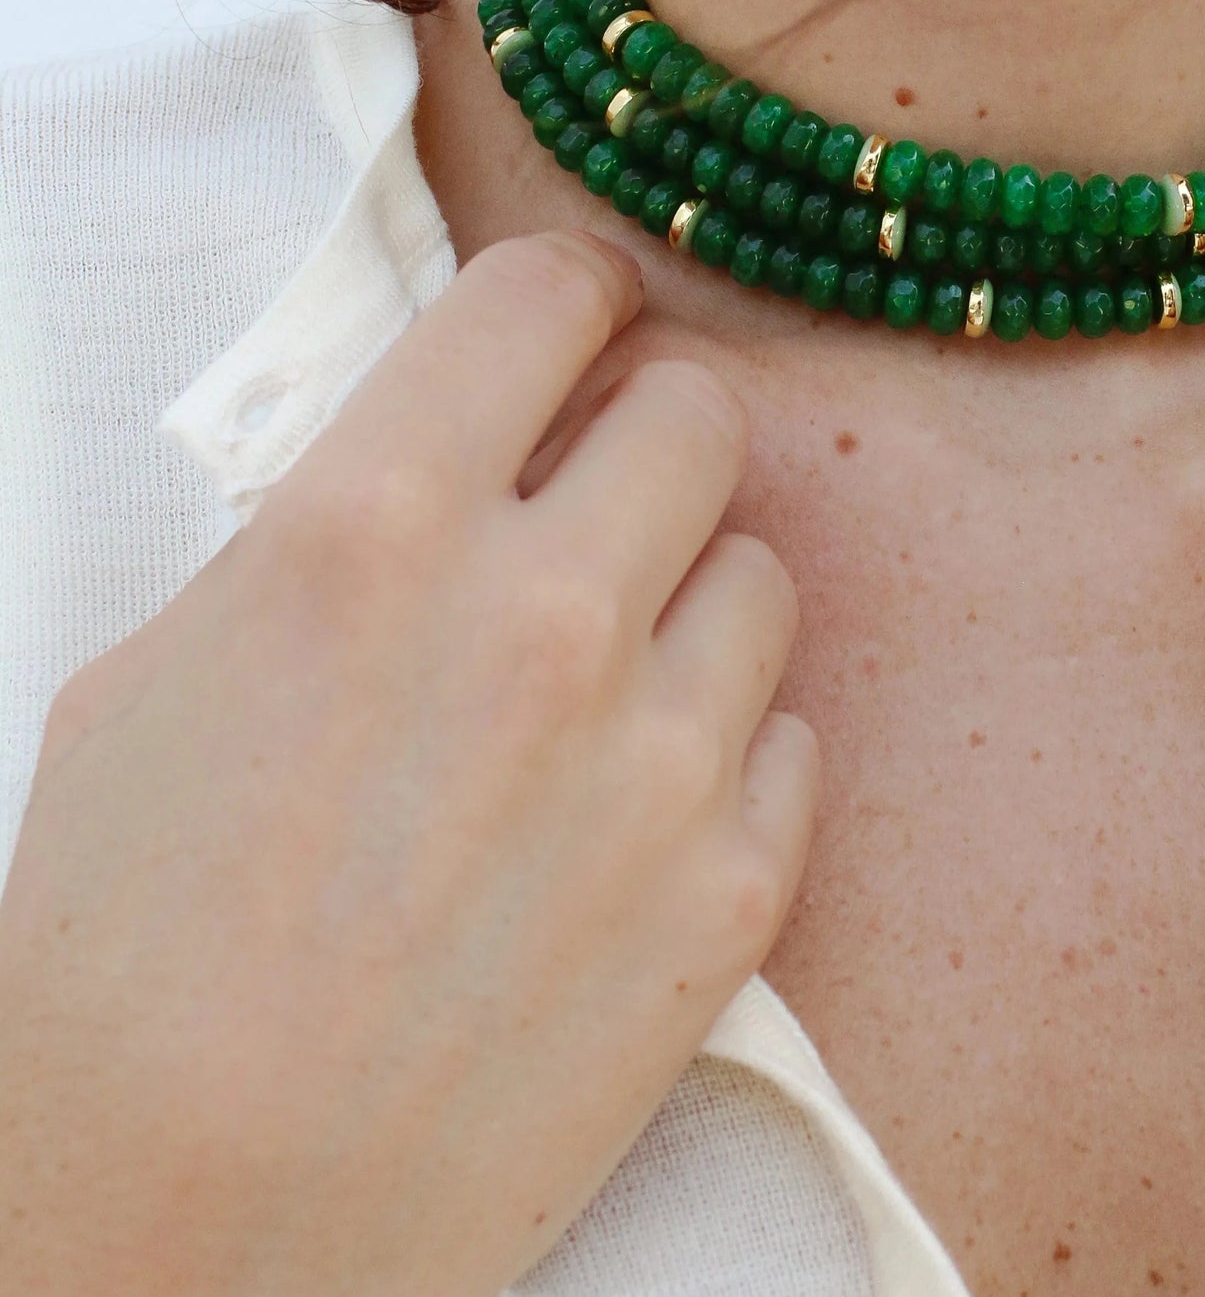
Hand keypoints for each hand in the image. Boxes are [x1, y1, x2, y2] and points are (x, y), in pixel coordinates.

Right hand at [0, 231, 816, 1296]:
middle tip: (588, 510)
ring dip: (690, 602)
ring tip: (598, 688)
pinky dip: (725, 754)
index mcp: (377, 524)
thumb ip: (330, 529)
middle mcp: (545, 613)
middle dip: (640, 443)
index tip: (565, 334)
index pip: (551, 294)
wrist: (170, 1236)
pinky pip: (792, 738)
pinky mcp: (735, 894)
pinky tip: (627, 815)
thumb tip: (450, 450)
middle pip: (698, 413)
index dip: (562, 302)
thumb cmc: (119, 951)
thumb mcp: (160, 672)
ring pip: (766, 572)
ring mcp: (659, 758)